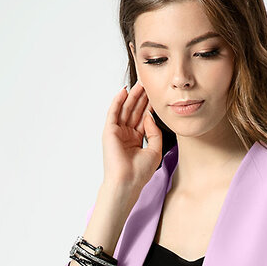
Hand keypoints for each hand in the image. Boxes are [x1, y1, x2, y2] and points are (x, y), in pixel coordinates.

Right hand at [101, 83, 162, 198]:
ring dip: (132, 96)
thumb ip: (154, 131)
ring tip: (140, 83)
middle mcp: (125, 135)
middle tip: (149, 83)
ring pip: (125, 109)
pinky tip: (124, 91)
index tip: (157, 94)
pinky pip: (113, 112)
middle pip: (134, 111)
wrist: (127, 182)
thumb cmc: (140, 172)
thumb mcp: (155, 149)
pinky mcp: (109, 131)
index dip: (149, 106)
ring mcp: (117, 133)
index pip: (142, 118)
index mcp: (135, 140)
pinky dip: (118, 101)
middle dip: (141, 97)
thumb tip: (149, 115)